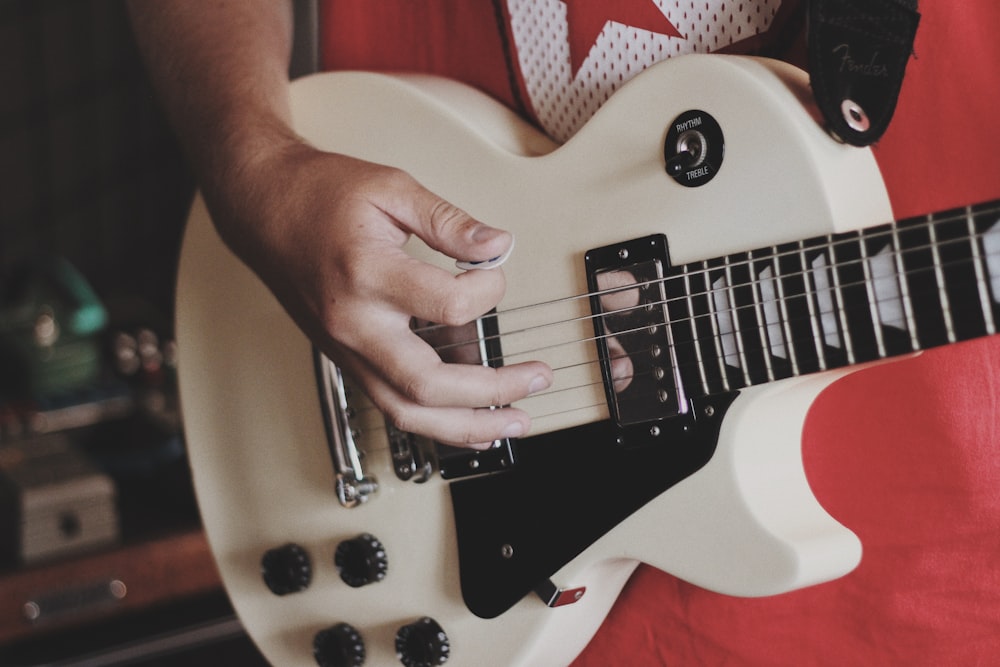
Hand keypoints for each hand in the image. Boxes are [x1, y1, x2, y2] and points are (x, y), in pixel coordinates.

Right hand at [208, 142, 552, 446]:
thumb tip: (496, 245)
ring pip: (407, 411)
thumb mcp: (390, 188)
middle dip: (492, 392)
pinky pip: (392, 404)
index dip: (489, 289)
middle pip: (428, 383)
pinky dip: (434, 421)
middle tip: (536, 380)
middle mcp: (355, 323)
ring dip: (466, 426)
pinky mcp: (347, 358)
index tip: (496, 272)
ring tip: (512, 423)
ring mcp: (348, 348)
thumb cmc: (318, 195)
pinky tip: (470, 423)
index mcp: (367, 273)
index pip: (448, 304)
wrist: (262, 210)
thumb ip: (448, 221)